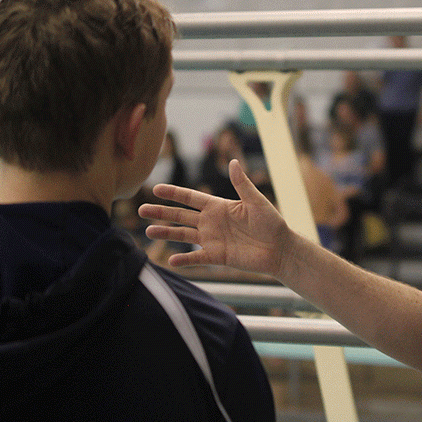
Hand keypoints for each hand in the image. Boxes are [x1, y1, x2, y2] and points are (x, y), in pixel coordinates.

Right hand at [139, 159, 293, 277]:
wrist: (280, 248)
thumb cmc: (271, 222)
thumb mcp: (256, 201)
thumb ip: (242, 184)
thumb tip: (233, 162)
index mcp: (218, 206)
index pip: (190, 198)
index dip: (173, 194)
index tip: (155, 189)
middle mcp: (211, 222)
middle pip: (181, 216)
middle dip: (161, 212)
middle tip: (141, 210)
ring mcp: (212, 240)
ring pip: (183, 235)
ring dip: (166, 233)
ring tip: (149, 231)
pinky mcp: (217, 256)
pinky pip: (197, 257)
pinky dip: (184, 259)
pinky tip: (170, 259)